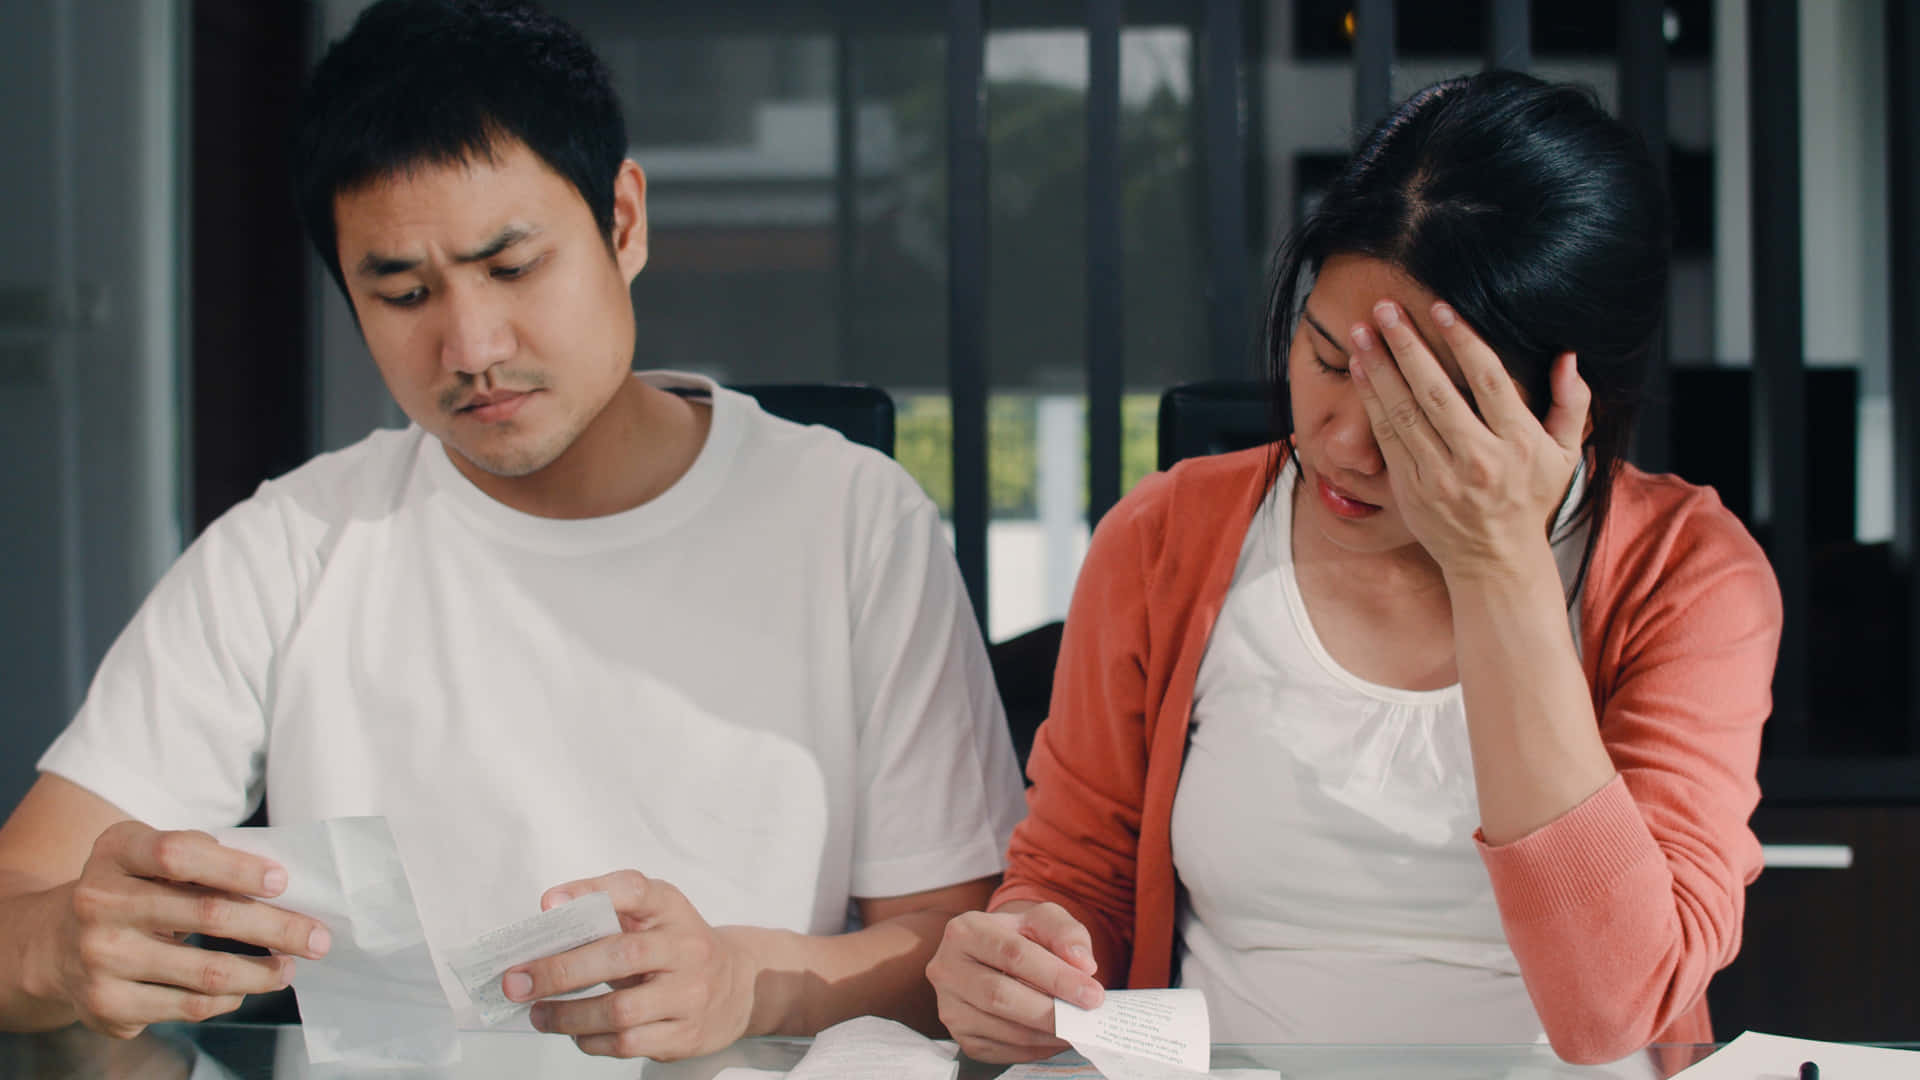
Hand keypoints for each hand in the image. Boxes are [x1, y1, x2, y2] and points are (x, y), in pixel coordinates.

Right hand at [40, 821, 330, 1037]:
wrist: (51, 944)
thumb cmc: (129, 889)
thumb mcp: (147, 854)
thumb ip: (201, 856)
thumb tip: (278, 884)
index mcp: (116, 851)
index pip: (179, 853)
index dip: (235, 867)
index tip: (282, 881)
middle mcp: (99, 901)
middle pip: (206, 913)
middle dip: (275, 927)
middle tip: (318, 937)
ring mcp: (99, 956)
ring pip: (204, 971)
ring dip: (261, 972)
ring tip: (290, 967)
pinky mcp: (105, 1002)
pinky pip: (186, 1006)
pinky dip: (227, 998)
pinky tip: (244, 989)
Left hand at [506, 871, 755, 1059]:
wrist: (738, 986)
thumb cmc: (674, 946)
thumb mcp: (653, 916)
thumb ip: (605, 912)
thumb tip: (545, 922)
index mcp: (672, 908)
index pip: (635, 890)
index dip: (591, 893)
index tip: (548, 904)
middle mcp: (687, 948)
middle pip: (620, 956)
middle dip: (560, 970)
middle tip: (516, 981)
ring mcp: (691, 994)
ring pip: (620, 1011)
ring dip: (567, 1016)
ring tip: (538, 1014)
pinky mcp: (687, 1035)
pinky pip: (628, 1043)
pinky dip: (591, 1040)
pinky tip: (576, 1032)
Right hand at [925, 903, 1102, 1063]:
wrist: (993, 957)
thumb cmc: (1020, 936)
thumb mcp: (1043, 919)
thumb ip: (1066, 932)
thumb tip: (1082, 965)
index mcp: (965, 931)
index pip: (1013, 955)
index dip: (1056, 976)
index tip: (1092, 992)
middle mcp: (947, 969)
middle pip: (1001, 996)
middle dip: (1052, 1010)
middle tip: (1088, 1015)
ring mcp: (949, 1006)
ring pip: (1002, 1028)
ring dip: (1047, 1034)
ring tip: (1078, 1027)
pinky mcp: (960, 1036)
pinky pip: (1001, 1050)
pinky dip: (1035, 1049)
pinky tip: (1055, 1037)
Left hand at [1348, 299, 1589, 580]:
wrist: (1494, 560)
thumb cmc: (1530, 499)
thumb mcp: (1565, 454)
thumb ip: (1572, 403)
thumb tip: (1568, 356)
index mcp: (1518, 444)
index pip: (1488, 381)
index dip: (1462, 341)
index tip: (1439, 308)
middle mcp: (1478, 460)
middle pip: (1436, 392)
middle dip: (1408, 346)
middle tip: (1385, 308)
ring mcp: (1440, 477)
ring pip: (1403, 413)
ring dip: (1379, 369)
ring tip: (1361, 332)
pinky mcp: (1411, 490)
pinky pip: (1387, 438)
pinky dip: (1371, 402)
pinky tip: (1360, 371)